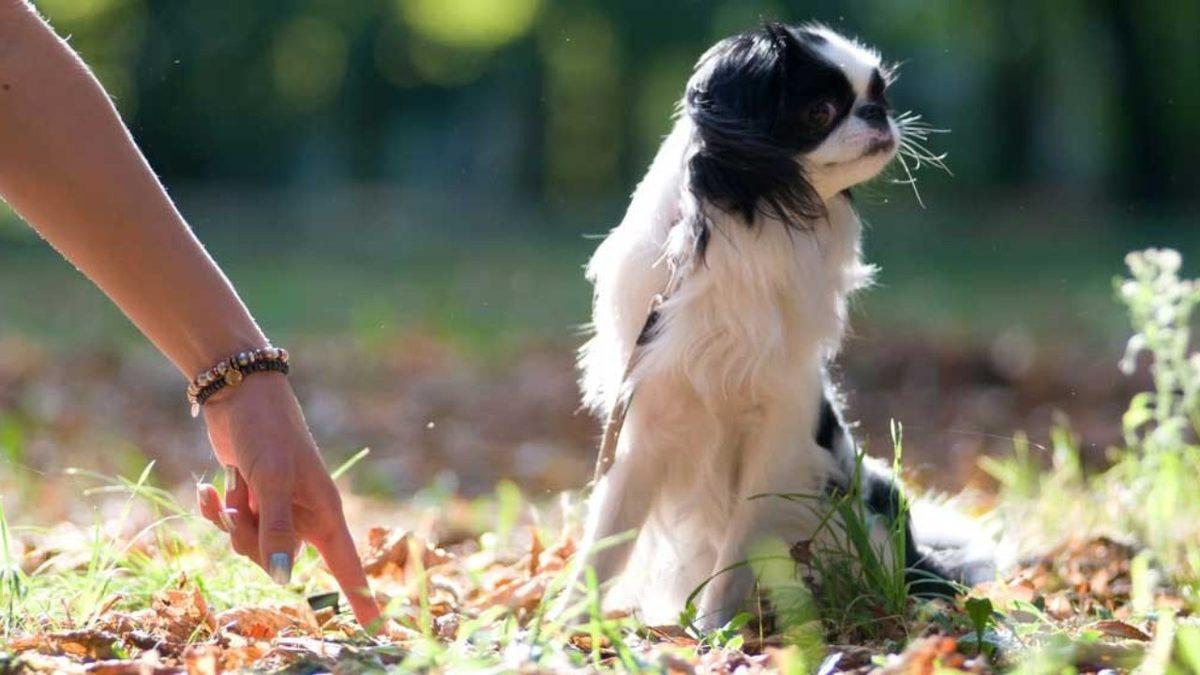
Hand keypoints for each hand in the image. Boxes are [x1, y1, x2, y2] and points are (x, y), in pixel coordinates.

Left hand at [193, 372, 380, 628]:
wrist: (239, 396)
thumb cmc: (268, 432)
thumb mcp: (273, 480)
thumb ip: (277, 530)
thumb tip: (284, 578)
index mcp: (323, 511)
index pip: (345, 563)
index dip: (360, 597)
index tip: (375, 629)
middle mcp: (302, 516)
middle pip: (278, 562)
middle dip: (251, 541)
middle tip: (242, 506)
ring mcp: (275, 510)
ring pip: (250, 547)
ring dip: (232, 523)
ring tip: (230, 489)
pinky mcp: (250, 501)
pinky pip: (231, 528)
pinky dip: (217, 511)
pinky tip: (209, 490)